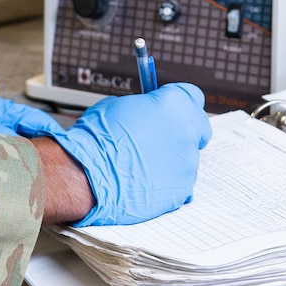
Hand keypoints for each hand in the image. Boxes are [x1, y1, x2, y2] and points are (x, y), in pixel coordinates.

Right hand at [50, 82, 210, 226]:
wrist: (87, 175)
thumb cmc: (97, 140)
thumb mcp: (118, 106)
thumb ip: (144, 107)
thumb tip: (148, 111)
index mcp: (173, 104)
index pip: (192, 96)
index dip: (179, 103)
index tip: (170, 110)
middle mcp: (186, 131)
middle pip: (198, 127)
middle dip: (183, 130)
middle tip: (162, 136)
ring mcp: (187, 163)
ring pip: (188, 157)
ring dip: (172, 158)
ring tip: (143, 164)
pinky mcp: (182, 189)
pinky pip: (180, 182)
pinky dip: (166, 182)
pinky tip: (145, 180)